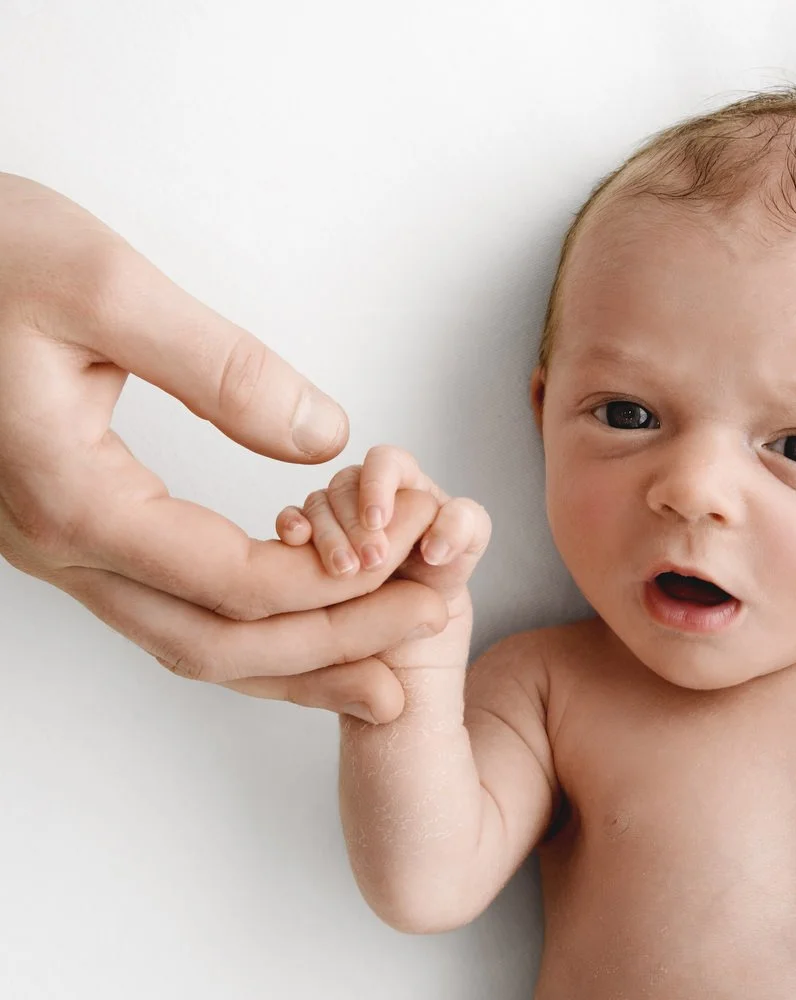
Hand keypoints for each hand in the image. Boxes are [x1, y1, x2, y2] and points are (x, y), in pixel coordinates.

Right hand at [0, 173, 448, 721]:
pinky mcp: (67, 526)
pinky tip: (301, 621)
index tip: (417, 573)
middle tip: (428, 628)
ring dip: (290, 660)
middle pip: (215, 641)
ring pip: (185, 640)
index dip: (338, 590)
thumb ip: (220, 368)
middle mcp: (58, 545)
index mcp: (74, 498)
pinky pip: (165, 607)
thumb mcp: (103, 287)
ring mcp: (55, 546)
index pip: (234, 582)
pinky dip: (244, 627)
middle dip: (332, 646)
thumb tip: (326, 438)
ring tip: (382, 675)